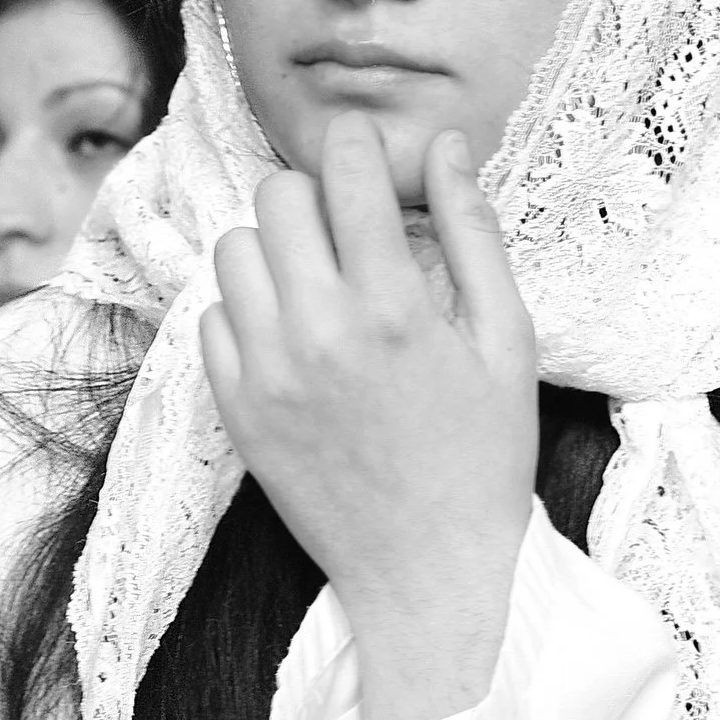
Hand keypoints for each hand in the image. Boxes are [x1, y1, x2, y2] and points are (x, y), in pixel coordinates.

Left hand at [202, 115, 537, 719]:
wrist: (433, 574)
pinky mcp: (235, 410)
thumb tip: (445, 145)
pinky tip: (292, 334)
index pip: (346, 170)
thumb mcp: (507, 339)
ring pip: (235, 249)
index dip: (359, 145)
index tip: (370, 156)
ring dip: (276, 249)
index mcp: (394, 306)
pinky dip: (247, 310)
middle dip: (316, 196)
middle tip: (349, 231)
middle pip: (278, 197)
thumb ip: (472, 233)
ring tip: (318, 281)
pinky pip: (212, 317)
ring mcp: (266, 372)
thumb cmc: (485, 456)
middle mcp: (318, 330)